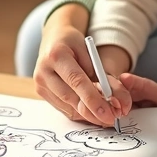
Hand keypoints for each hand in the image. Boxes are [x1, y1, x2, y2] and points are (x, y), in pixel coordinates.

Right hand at [33, 4, 129, 125]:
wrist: (52, 39)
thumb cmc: (73, 43)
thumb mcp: (90, 51)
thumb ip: (101, 75)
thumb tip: (116, 99)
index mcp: (56, 55)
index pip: (77, 81)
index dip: (93, 99)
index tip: (108, 113)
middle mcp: (44, 71)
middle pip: (70, 98)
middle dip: (93, 112)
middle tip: (111, 118)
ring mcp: (40, 84)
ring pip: (67, 107)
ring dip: (88, 115)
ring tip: (105, 115)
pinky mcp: (42, 93)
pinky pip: (64, 109)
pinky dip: (80, 112)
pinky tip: (92, 112)